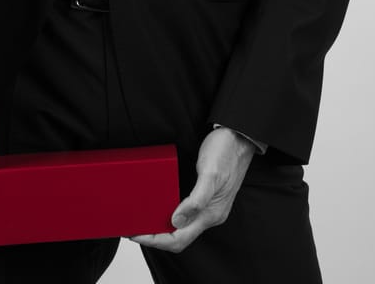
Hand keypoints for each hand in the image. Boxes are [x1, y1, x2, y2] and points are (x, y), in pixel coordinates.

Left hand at [130, 127, 255, 253]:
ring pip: (182, 226)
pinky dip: (170, 214)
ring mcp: (210, 205)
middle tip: (134, 228)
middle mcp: (210, 214)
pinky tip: (161, 206)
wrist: (240, 135)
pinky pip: (186, 213)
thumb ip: (196, 200)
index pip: (180, 239)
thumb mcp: (210, 173)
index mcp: (212, 213)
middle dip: (156, 236)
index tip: (137, 234)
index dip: (156, 240)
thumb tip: (177, 221)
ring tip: (143, 220)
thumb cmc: (227, 150)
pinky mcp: (207, 195)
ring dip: (162, 227)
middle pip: (180, 236)